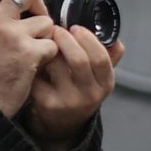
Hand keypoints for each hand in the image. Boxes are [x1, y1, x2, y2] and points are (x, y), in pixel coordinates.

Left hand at [24, 25, 123, 150]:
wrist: (60, 124)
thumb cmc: (79, 91)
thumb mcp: (97, 79)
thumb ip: (108, 59)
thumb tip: (117, 41)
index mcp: (105, 85)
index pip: (101, 59)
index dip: (88, 39)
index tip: (75, 27)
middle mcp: (90, 95)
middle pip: (78, 60)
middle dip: (65, 39)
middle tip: (55, 29)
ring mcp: (68, 101)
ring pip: (55, 64)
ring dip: (48, 47)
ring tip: (43, 40)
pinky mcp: (46, 102)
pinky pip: (38, 73)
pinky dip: (35, 61)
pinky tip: (33, 57)